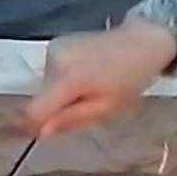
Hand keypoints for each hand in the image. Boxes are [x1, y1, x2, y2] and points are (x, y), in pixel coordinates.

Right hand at [24, 20, 176, 138]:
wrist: (142, 42)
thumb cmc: (130, 79)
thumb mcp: (106, 108)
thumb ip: (72, 119)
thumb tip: (42, 133)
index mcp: (69, 78)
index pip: (34, 110)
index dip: (36, 126)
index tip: (49, 131)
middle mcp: (55, 60)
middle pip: (41, 97)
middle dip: (57, 107)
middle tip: (87, 104)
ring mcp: (54, 47)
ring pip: (46, 84)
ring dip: (61, 92)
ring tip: (90, 85)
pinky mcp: (56, 42)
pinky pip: (52, 70)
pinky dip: (63, 77)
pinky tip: (86, 71)